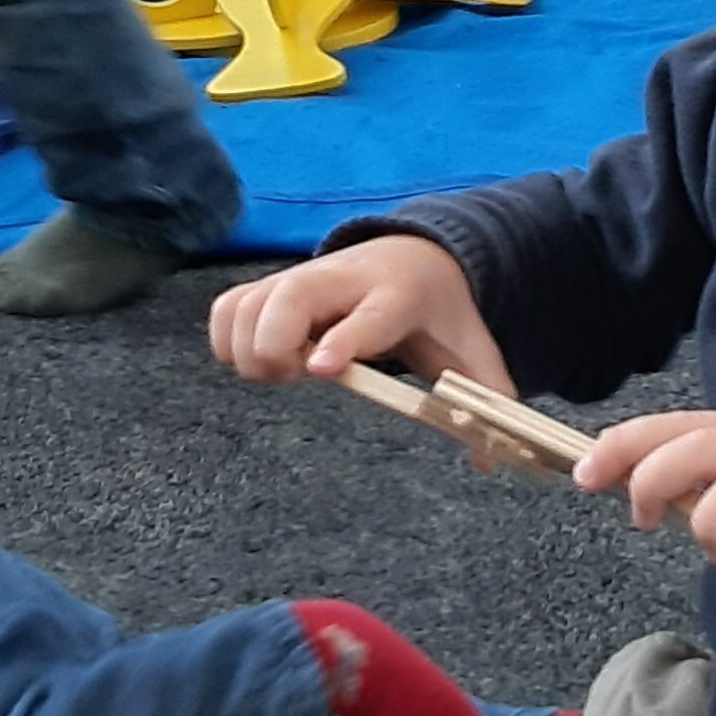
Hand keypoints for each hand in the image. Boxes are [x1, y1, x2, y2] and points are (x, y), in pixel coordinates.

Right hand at [207, 234, 507, 392]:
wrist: (417, 253)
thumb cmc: (439, 312)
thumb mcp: (472, 351)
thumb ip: (484, 399)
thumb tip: (487, 462)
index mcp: (399, 295)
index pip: (369, 315)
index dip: (343, 341)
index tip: (321, 370)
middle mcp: (343, 279)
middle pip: (290, 297)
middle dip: (275, 346)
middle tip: (293, 378)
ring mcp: (301, 276)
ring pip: (249, 302)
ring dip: (249, 347)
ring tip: (281, 372)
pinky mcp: (271, 284)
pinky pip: (228, 307)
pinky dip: (228, 339)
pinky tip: (260, 360)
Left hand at [576, 408, 715, 624]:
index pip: (696, 427)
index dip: (643, 440)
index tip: (601, 463)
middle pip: (682, 427)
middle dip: (626, 448)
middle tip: (587, 476)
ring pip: (700, 449)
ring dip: (656, 476)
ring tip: (641, 512)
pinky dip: (715, 514)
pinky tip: (713, 542)